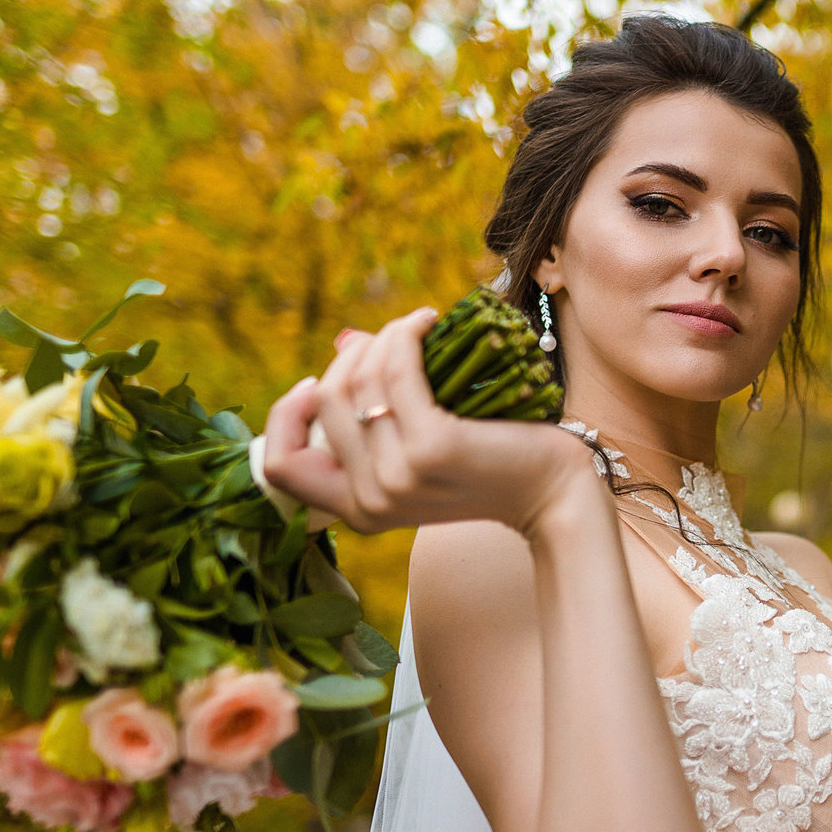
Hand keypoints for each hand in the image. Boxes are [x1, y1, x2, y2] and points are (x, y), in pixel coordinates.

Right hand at [259, 311, 594, 537]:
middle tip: (395, 340)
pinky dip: (405, 333)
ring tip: (417, 327)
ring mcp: (397, 477)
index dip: (285, 416)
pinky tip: (428, 321)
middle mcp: (368, 500)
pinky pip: (396, 371)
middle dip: (354, 356)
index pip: (278, 465)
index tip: (317, 382)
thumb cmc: (491, 464)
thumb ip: (376, 407)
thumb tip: (344, 343)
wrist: (553, 495)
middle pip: (323, 403)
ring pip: (357, 380)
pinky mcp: (431, 448)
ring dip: (384, 337)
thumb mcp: (419, 444)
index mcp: (356, 510)